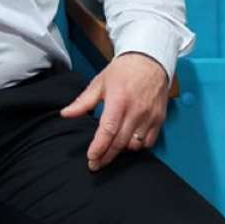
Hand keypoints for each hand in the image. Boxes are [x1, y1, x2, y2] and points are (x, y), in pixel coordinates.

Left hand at [60, 52, 170, 170]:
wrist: (150, 60)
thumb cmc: (122, 71)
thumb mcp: (99, 83)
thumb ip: (83, 102)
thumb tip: (65, 114)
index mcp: (118, 100)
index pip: (108, 130)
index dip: (99, 147)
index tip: (91, 158)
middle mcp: (136, 110)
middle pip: (120, 142)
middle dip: (106, 156)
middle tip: (96, 164)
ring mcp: (149, 116)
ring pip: (135, 145)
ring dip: (121, 150)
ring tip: (111, 149)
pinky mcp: (159, 118)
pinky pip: (149, 142)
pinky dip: (138, 146)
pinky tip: (128, 142)